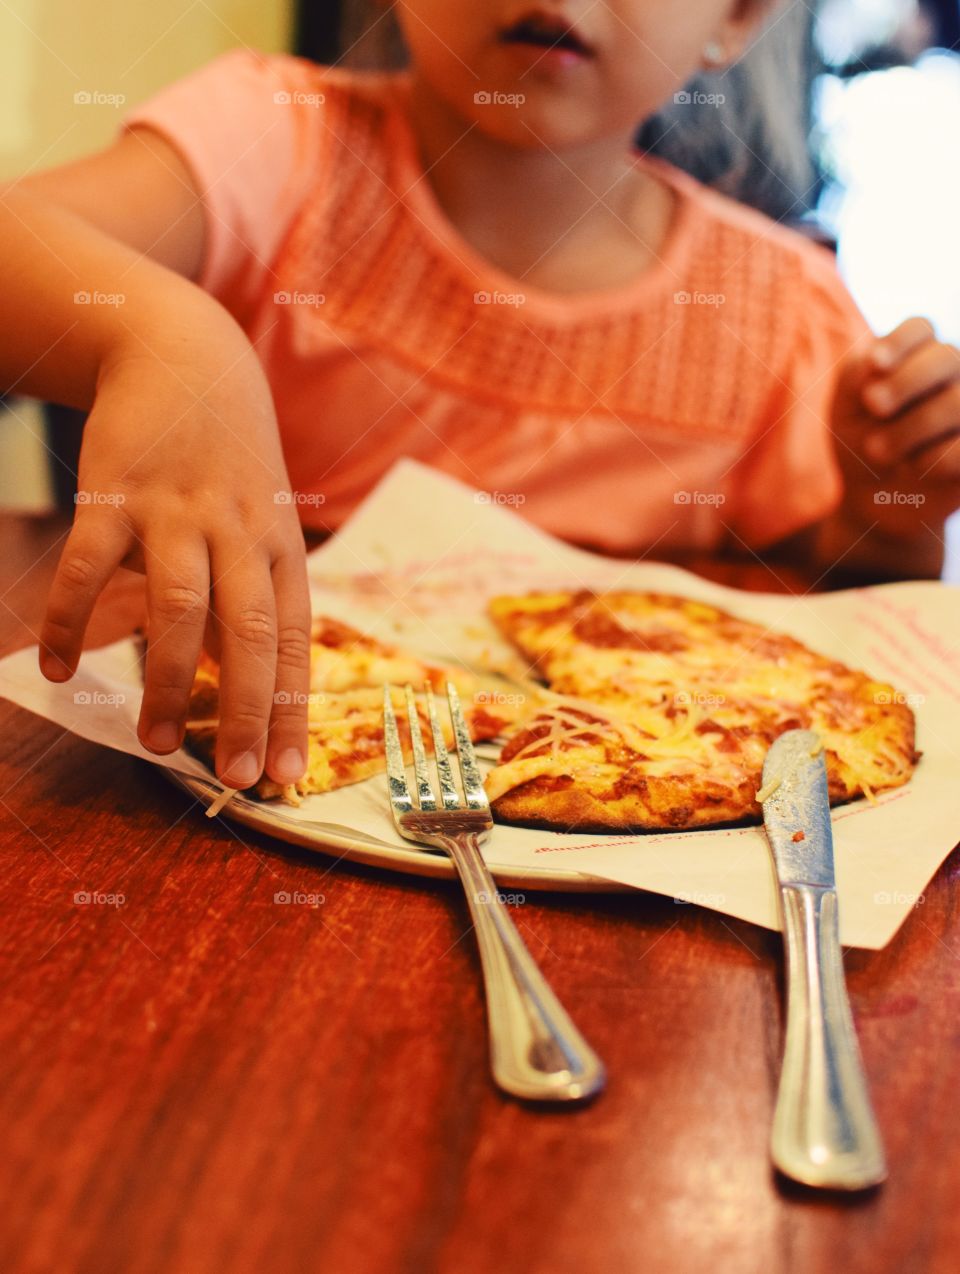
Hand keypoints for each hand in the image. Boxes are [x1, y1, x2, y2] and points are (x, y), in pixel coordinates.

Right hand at [38, 312, 311, 789]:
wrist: (188, 356)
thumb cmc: (231, 460)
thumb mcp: (261, 521)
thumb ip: (248, 596)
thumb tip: (236, 679)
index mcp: (282, 548)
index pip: (296, 642)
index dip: (291, 710)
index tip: (288, 774)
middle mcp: (240, 533)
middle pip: (251, 633)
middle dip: (247, 711)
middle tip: (236, 778)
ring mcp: (179, 511)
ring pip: (180, 608)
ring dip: (168, 681)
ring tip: (156, 742)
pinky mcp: (117, 491)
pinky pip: (92, 567)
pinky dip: (73, 620)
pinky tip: (62, 670)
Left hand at [833, 317, 959, 552]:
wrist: (873, 496)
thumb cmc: (860, 440)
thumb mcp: (848, 408)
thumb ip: (860, 377)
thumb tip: (878, 363)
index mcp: (917, 355)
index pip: (921, 329)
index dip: (901, 341)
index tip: (874, 364)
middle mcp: (952, 375)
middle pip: (946, 357)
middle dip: (906, 381)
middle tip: (873, 404)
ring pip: (958, 402)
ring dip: (912, 426)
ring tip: (875, 450)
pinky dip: (937, 457)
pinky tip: (915, 466)